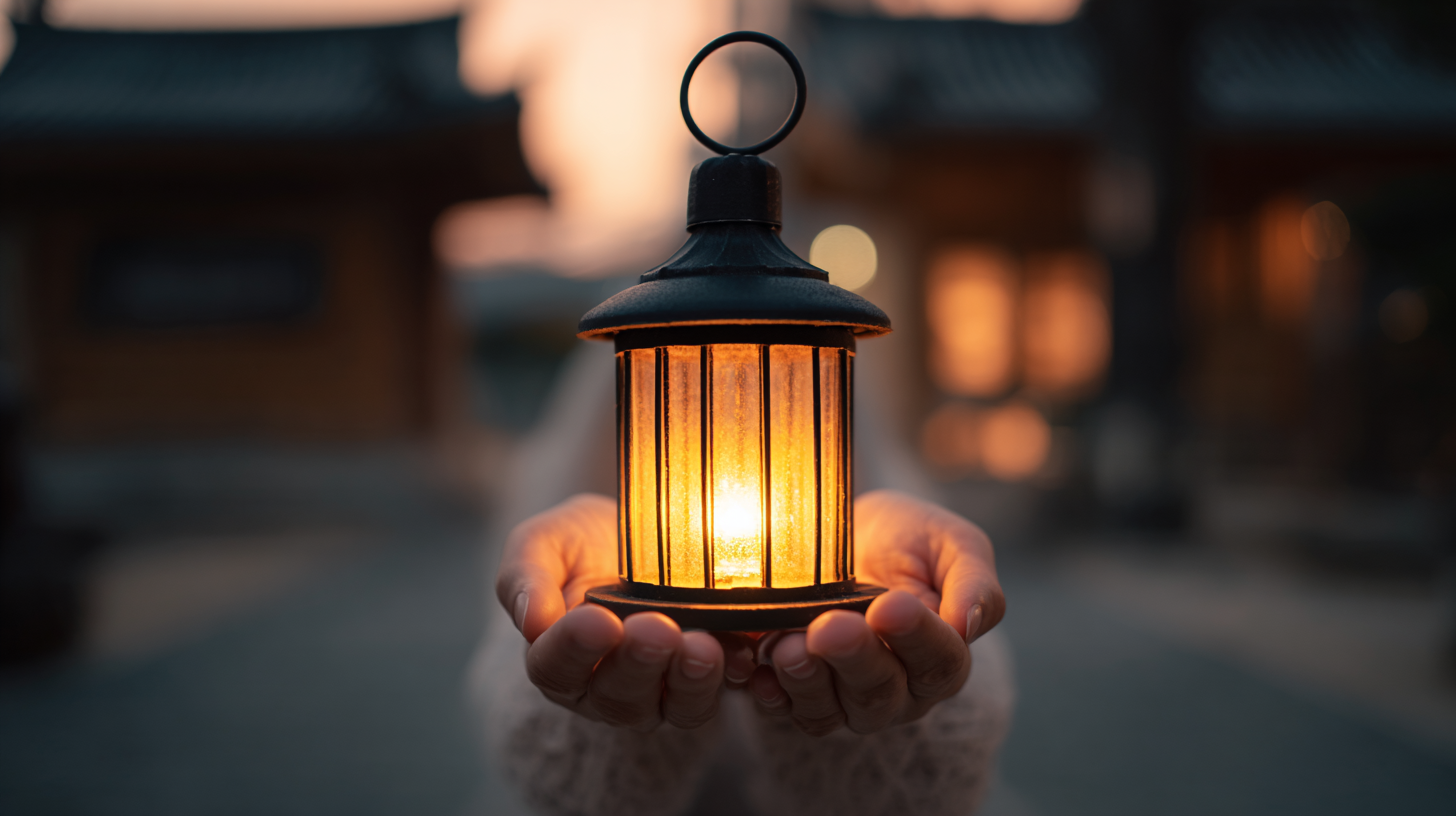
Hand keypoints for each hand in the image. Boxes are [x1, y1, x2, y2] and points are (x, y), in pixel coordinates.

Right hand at [495, 494, 754, 730]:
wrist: (639, 536)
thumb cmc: (580, 543)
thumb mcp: (542, 543)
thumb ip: (525, 578)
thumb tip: (531, 621)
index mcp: (555, 659)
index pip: (554, 666)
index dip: (574, 649)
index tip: (597, 620)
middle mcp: (603, 690)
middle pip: (616, 695)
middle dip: (638, 662)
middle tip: (656, 627)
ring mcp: (657, 694)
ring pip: (672, 707)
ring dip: (689, 680)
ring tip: (702, 645)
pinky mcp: (703, 684)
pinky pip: (719, 694)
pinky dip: (732, 676)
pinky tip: (744, 651)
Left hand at [749, 490, 1004, 735]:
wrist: (847, 533)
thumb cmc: (909, 540)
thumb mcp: (953, 544)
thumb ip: (974, 583)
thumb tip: (969, 624)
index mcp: (942, 658)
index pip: (939, 661)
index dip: (916, 638)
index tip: (890, 605)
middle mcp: (898, 692)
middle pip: (880, 693)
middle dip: (853, 659)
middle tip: (830, 626)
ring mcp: (844, 700)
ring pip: (829, 711)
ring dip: (807, 682)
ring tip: (789, 646)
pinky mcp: (796, 693)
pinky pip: (782, 709)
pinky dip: (768, 693)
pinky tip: (757, 670)